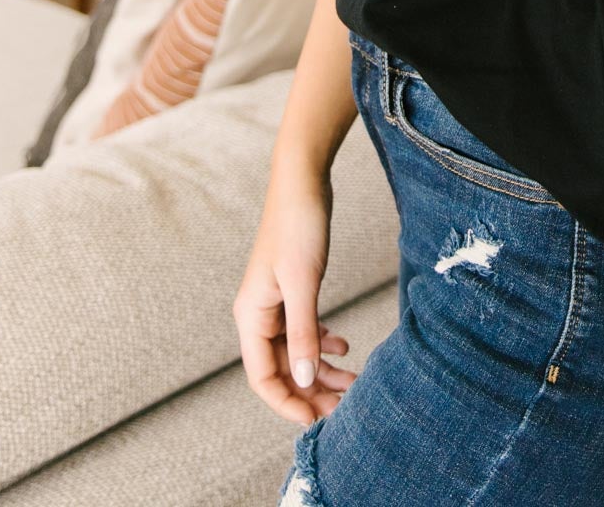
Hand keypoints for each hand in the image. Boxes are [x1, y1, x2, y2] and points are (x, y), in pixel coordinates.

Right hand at [233, 165, 358, 425]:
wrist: (302, 182)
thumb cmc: (298, 227)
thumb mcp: (303, 283)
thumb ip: (303, 333)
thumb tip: (305, 381)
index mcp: (251, 316)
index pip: (262, 378)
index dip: (288, 403)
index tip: (318, 421)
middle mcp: (258, 315)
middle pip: (281, 369)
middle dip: (310, 391)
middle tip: (345, 408)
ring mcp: (275, 303)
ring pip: (296, 352)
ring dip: (322, 370)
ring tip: (353, 382)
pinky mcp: (292, 290)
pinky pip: (303, 330)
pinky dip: (323, 342)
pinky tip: (344, 346)